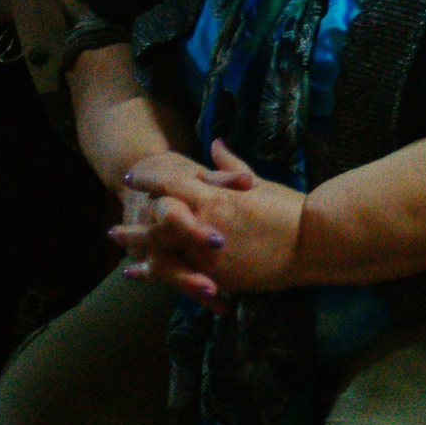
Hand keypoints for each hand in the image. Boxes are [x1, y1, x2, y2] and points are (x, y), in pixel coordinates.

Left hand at [118, 141, 305, 299]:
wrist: (313, 240)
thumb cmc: (288, 207)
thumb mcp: (257, 182)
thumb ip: (230, 166)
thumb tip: (215, 143)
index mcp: (212, 196)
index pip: (169, 184)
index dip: (149, 180)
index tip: (133, 177)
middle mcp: (201, 226)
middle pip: (155, 225)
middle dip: (133, 228)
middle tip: (112, 230)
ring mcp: (207, 255)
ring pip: (162, 257)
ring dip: (141, 257)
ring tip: (125, 261)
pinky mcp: (218, 277)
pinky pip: (182, 279)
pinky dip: (164, 278)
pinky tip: (155, 281)